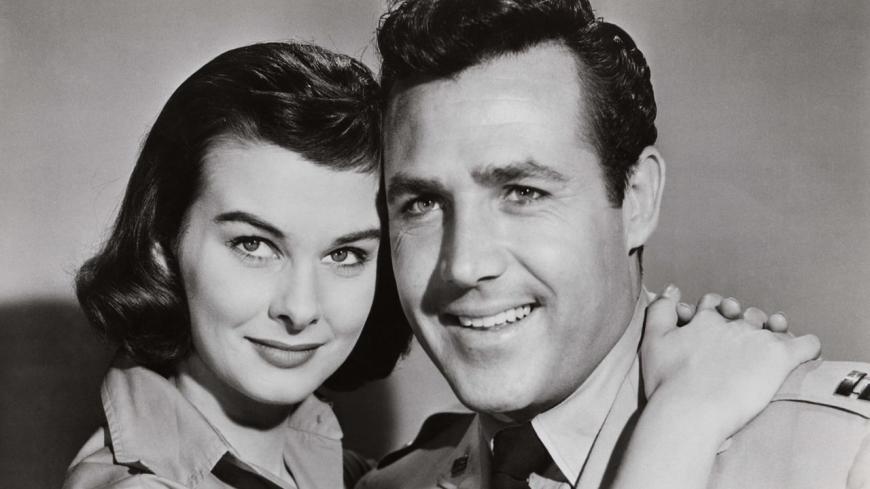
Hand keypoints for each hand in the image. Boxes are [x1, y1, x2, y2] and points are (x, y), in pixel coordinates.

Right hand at [641, 287, 819, 440]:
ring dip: (773, 333)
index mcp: (705, 320)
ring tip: (769, 349)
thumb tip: (672, 288)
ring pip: (774, 326)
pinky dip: (807, 347)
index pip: (715, 304)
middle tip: (740, 345)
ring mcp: (758, 339)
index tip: (714, 328)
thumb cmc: (666, 381)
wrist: (689, 409)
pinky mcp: (779, 358)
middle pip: (745, 315)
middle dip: (744, 323)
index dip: (715, 313)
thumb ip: (660, 310)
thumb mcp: (652, 341)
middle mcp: (733, 324)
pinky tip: (802, 357)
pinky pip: (806, 344)